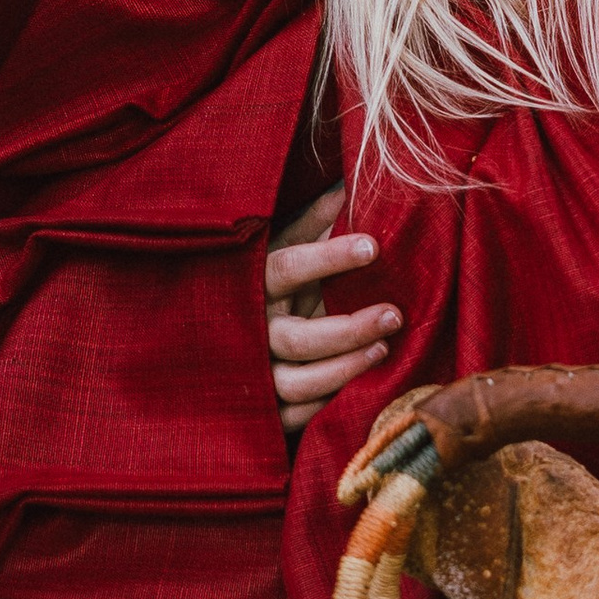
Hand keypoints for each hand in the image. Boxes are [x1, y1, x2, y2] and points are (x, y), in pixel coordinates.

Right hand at [265, 182, 398, 438]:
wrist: (205, 341)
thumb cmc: (263, 284)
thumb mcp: (279, 247)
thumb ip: (313, 220)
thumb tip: (351, 182)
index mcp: (250, 281)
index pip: (287, 268)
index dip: (329, 258)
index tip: (374, 246)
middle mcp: (249, 330)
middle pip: (297, 338)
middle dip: (349, 328)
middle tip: (394, 313)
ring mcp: (252, 374)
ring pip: (297, 383)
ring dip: (344, 368)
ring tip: (384, 348)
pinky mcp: (261, 412)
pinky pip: (294, 416)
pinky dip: (327, 404)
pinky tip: (359, 388)